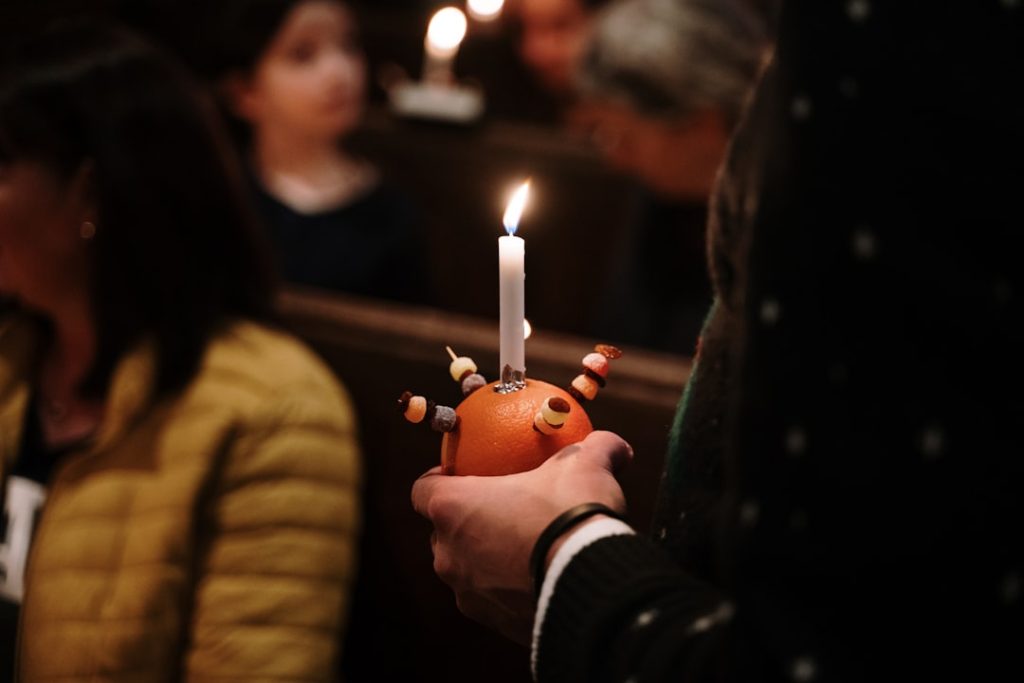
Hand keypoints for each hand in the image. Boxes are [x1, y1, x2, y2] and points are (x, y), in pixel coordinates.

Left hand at [411, 430, 632, 644]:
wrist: (591, 581)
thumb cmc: (573, 514)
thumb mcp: (587, 466)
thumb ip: (596, 448)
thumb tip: (616, 445)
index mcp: (453, 507)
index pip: (421, 489)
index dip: (437, 480)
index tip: (461, 476)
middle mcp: (448, 552)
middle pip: (443, 532)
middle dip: (466, 523)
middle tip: (501, 511)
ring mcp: (466, 592)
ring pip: (466, 569)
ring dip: (485, 558)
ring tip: (521, 549)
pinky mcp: (490, 621)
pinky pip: (491, 599)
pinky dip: (506, 589)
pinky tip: (537, 578)